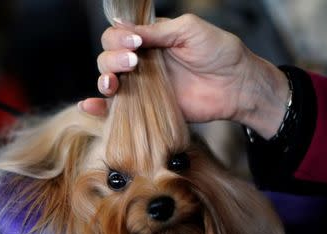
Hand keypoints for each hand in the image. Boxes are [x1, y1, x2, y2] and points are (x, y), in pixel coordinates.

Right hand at [82, 14, 289, 138]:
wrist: (237, 86)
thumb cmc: (219, 52)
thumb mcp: (189, 30)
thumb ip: (157, 31)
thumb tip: (126, 31)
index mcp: (151, 39)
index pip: (119, 36)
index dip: (118, 38)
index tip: (134, 43)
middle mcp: (143, 62)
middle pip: (108, 58)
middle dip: (112, 59)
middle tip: (133, 62)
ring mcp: (144, 87)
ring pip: (110, 81)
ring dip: (104, 79)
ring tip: (113, 83)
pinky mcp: (148, 109)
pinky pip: (119, 110)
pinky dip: (100, 109)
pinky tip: (90, 105)